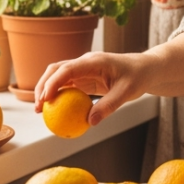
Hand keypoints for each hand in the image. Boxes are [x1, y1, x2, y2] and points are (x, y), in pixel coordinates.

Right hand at [32, 51, 149, 125]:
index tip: (45, 99)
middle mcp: (85, 62)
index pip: (67, 69)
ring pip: (58, 77)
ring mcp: (83, 69)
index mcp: (94, 61)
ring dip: (47, 91)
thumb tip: (89, 122)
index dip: (53, 83)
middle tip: (38, 107)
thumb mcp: (127, 92)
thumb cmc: (138, 77)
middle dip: (43, 86)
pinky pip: (68, 86)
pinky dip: (58, 95)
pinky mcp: (85, 77)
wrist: (145, 69)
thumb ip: (108, 106)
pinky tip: (55, 110)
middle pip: (56, 70)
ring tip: (41, 111)